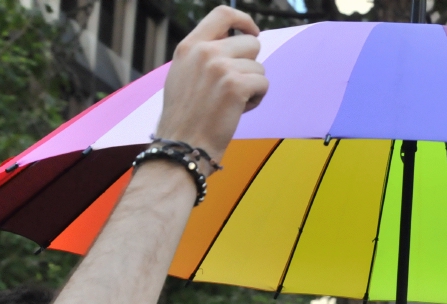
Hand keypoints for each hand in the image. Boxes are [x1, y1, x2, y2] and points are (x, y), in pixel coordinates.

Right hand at [155, 6, 268, 163]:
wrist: (182, 146)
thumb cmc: (185, 118)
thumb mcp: (183, 75)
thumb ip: (203, 56)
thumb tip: (233, 43)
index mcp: (189, 46)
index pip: (223, 14)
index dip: (244, 21)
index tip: (254, 31)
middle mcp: (204, 51)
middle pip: (251, 44)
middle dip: (251, 66)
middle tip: (236, 88)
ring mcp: (220, 67)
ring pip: (259, 68)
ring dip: (253, 87)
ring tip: (231, 104)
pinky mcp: (236, 86)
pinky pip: (264, 84)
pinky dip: (257, 100)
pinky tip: (238, 111)